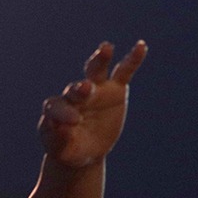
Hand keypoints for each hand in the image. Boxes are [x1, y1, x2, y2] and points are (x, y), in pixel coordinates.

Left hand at [38, 40, 147, 168]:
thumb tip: (62, 128)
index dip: (62, 113)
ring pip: (96, 71)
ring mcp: (95, 89)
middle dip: (80, 89)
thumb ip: (59, 139)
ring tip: (106, 48)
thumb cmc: (68, 149)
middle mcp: (74, 95)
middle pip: (76, 88)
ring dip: (100, 59)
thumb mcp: (62, 150)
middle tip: (85, 89)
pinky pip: (124, 72)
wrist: (84, 149)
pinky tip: (141, 46)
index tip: (72, 123)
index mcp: (56, 109)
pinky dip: (132, 59)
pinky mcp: (115, 89)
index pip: (56, 107)